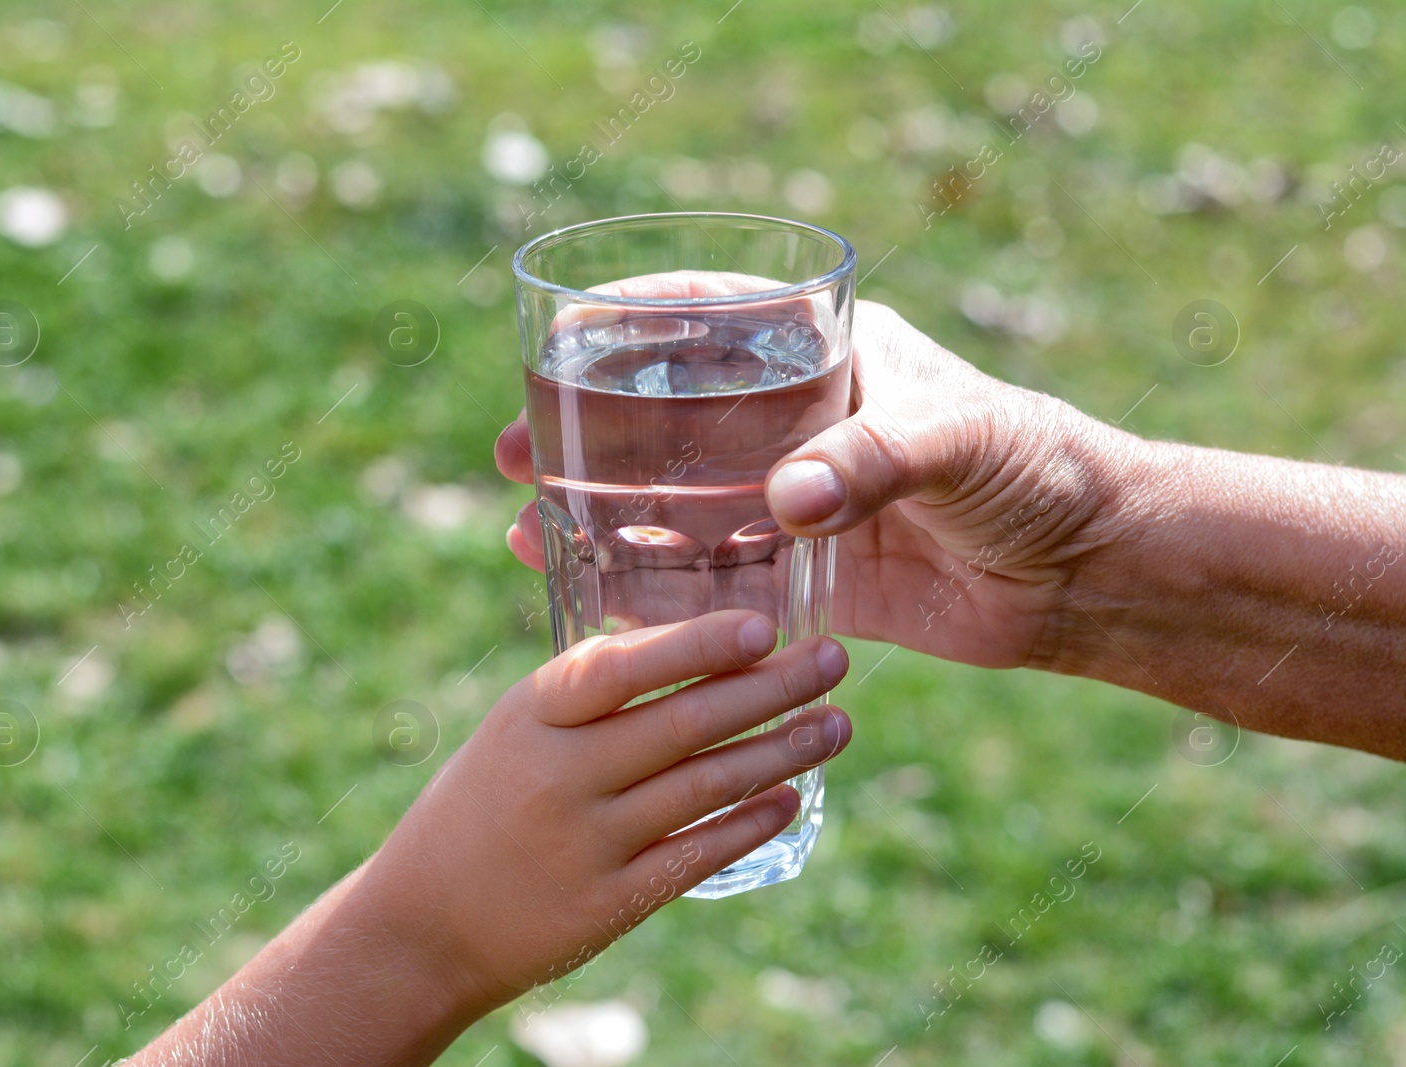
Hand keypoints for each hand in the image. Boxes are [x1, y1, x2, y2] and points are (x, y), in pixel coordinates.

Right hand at [134, 611, 850, 1066]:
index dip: (697, 644)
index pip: (622, 666)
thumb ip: (586, 694)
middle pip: (684, 721)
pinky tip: (791, 798)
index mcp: (531, 714)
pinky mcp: (609, 903)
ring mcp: (586, 842)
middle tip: (834, 660)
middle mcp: (559, 773)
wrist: (420, 925)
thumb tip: (692, 644)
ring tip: (836, 724)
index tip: (765, 624)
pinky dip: (750, 823)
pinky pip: (696, 853)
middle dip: (771, 687)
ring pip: (705, 784)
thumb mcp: (514, 732)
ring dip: (781, 751)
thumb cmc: (480, 808)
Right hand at [500, 300, 1129, 670]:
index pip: (713, 318)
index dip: (629, 325)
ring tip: (529, 532)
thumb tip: (786, 503)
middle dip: (586, 434)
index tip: (557, 342)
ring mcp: (794, 502)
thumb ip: (875, 461)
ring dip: (602, 517)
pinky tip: (596, 601)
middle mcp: (797, 425)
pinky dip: (657, 590)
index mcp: (830, 358)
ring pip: (676, 503)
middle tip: (513, 453)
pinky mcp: (805, 575)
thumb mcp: (960, 441)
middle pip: (668, 418)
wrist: (1088, 570)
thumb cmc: (1040, 471)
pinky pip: (715, 580)